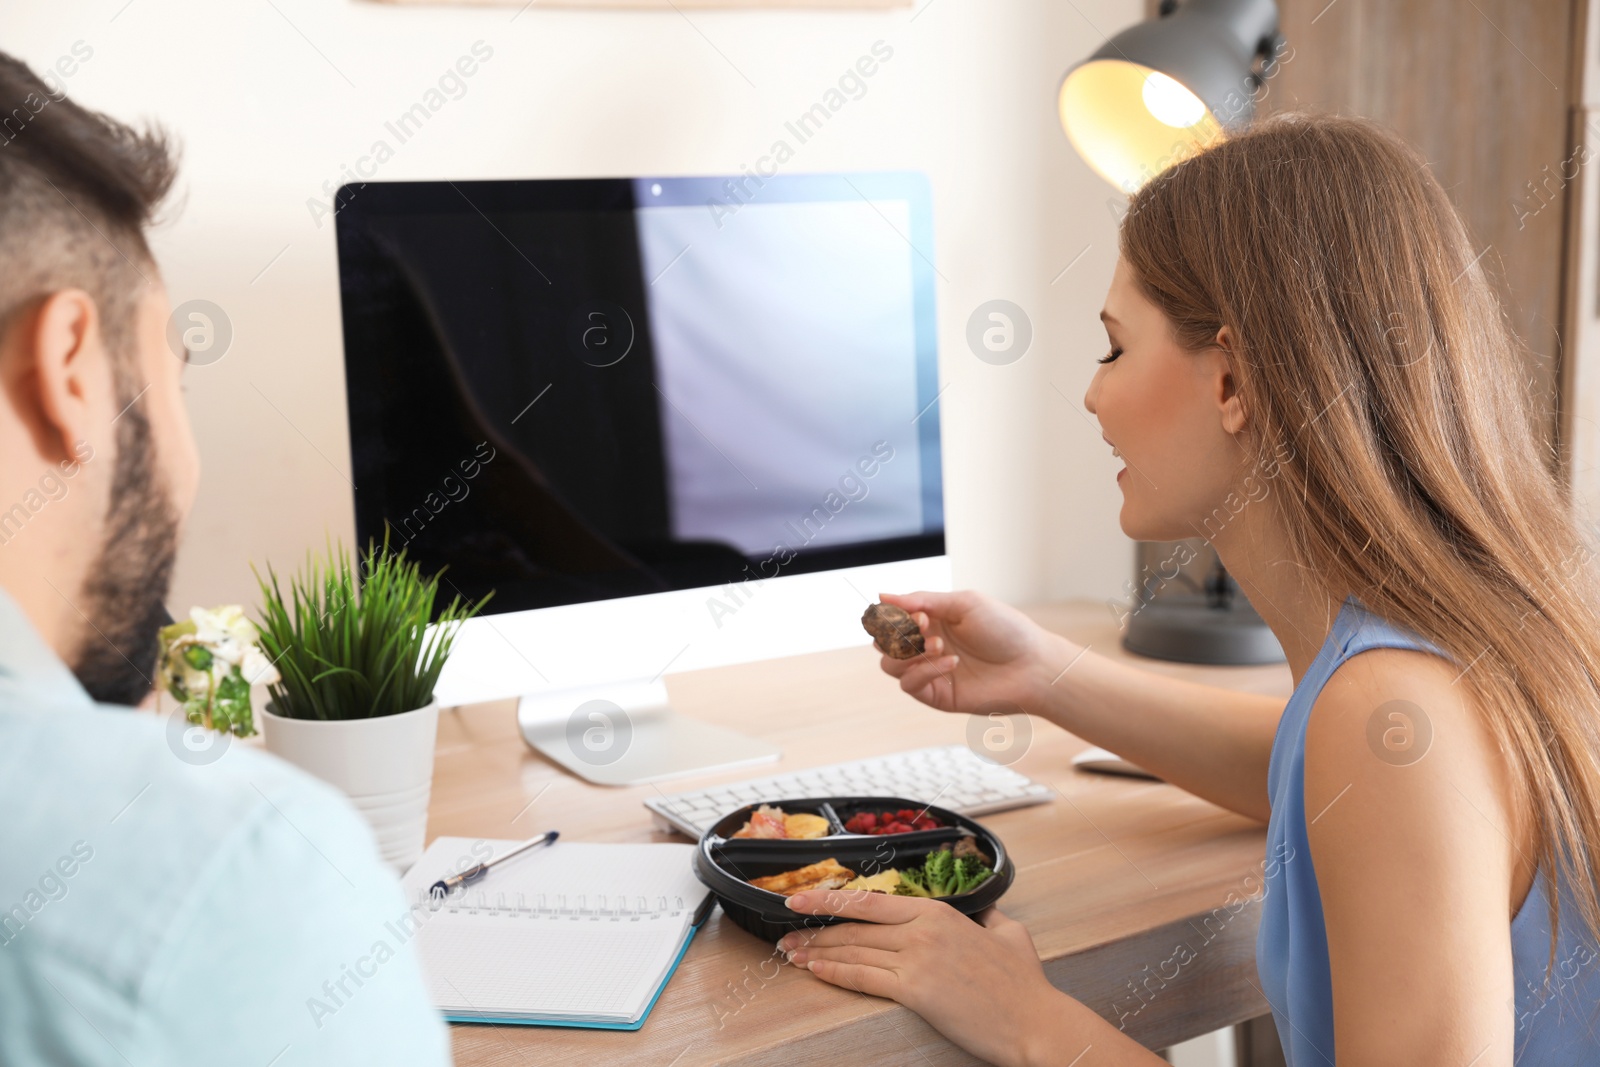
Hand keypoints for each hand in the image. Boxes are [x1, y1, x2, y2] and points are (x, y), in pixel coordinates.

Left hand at [776, 889, 1063, 1066]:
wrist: (1034, 1021)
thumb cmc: (1025, 984)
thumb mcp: (1010, 934)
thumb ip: (989, 916)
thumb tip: (986, 909)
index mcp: (940, 912)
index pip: (873, 901)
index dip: (832, 900)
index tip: (804, 899)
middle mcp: (923, 929)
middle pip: (855, 925)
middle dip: (815, 928)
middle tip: (788, 932)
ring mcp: (917, 958)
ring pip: (854, 950)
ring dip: (818, 952)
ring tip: (794, 954)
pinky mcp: (915, 990)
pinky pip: (863, 977)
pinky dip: (834, 973)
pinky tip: (817, 972)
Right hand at [875, 589, 1071, 715]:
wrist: (1032, 665)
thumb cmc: (1005, 629)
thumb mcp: (963, 603)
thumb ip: (922, 600)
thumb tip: (882, 596)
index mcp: (931, 619)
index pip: (891, 617)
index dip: (895, 615)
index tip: (919, 615)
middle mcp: (926, 644)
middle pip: (883, 642)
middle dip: (895, 634)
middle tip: (923, 628)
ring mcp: (930, 671)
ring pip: (890, 665)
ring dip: (909, 653)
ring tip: (940, 646)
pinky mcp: (937, 695)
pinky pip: (910, 685)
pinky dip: (925, 671)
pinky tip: (951, 663)